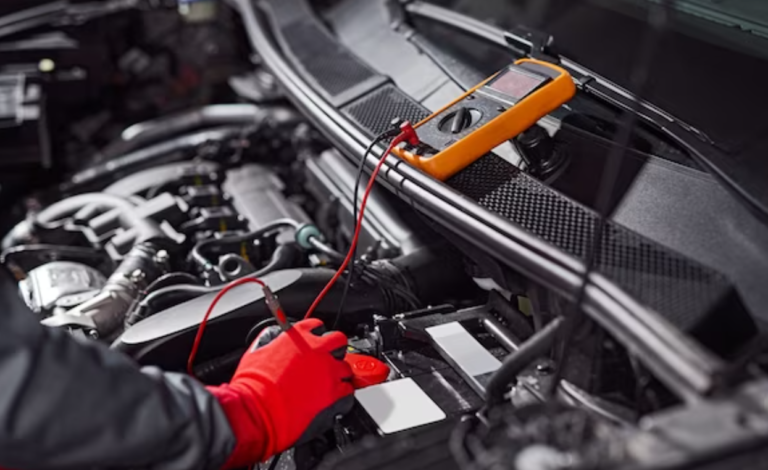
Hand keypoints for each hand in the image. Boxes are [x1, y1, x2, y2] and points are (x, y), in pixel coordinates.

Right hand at [207, 319, 353, 468]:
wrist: (257, 409)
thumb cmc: (253, 384)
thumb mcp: (257, 352)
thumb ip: (272, 343)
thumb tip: (274, 342)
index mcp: (298, 336)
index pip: (316, 326)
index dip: (315, 335)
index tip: (314, 342)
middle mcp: (316, 350)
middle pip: (338, 341)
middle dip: (335, 349)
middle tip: (328, 360)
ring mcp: (327, 371)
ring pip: (345, 367)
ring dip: (338, 374)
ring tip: (328, 383)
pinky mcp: (333, 393)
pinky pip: (348, 390)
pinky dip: (343, 394)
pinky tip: (334, 397)